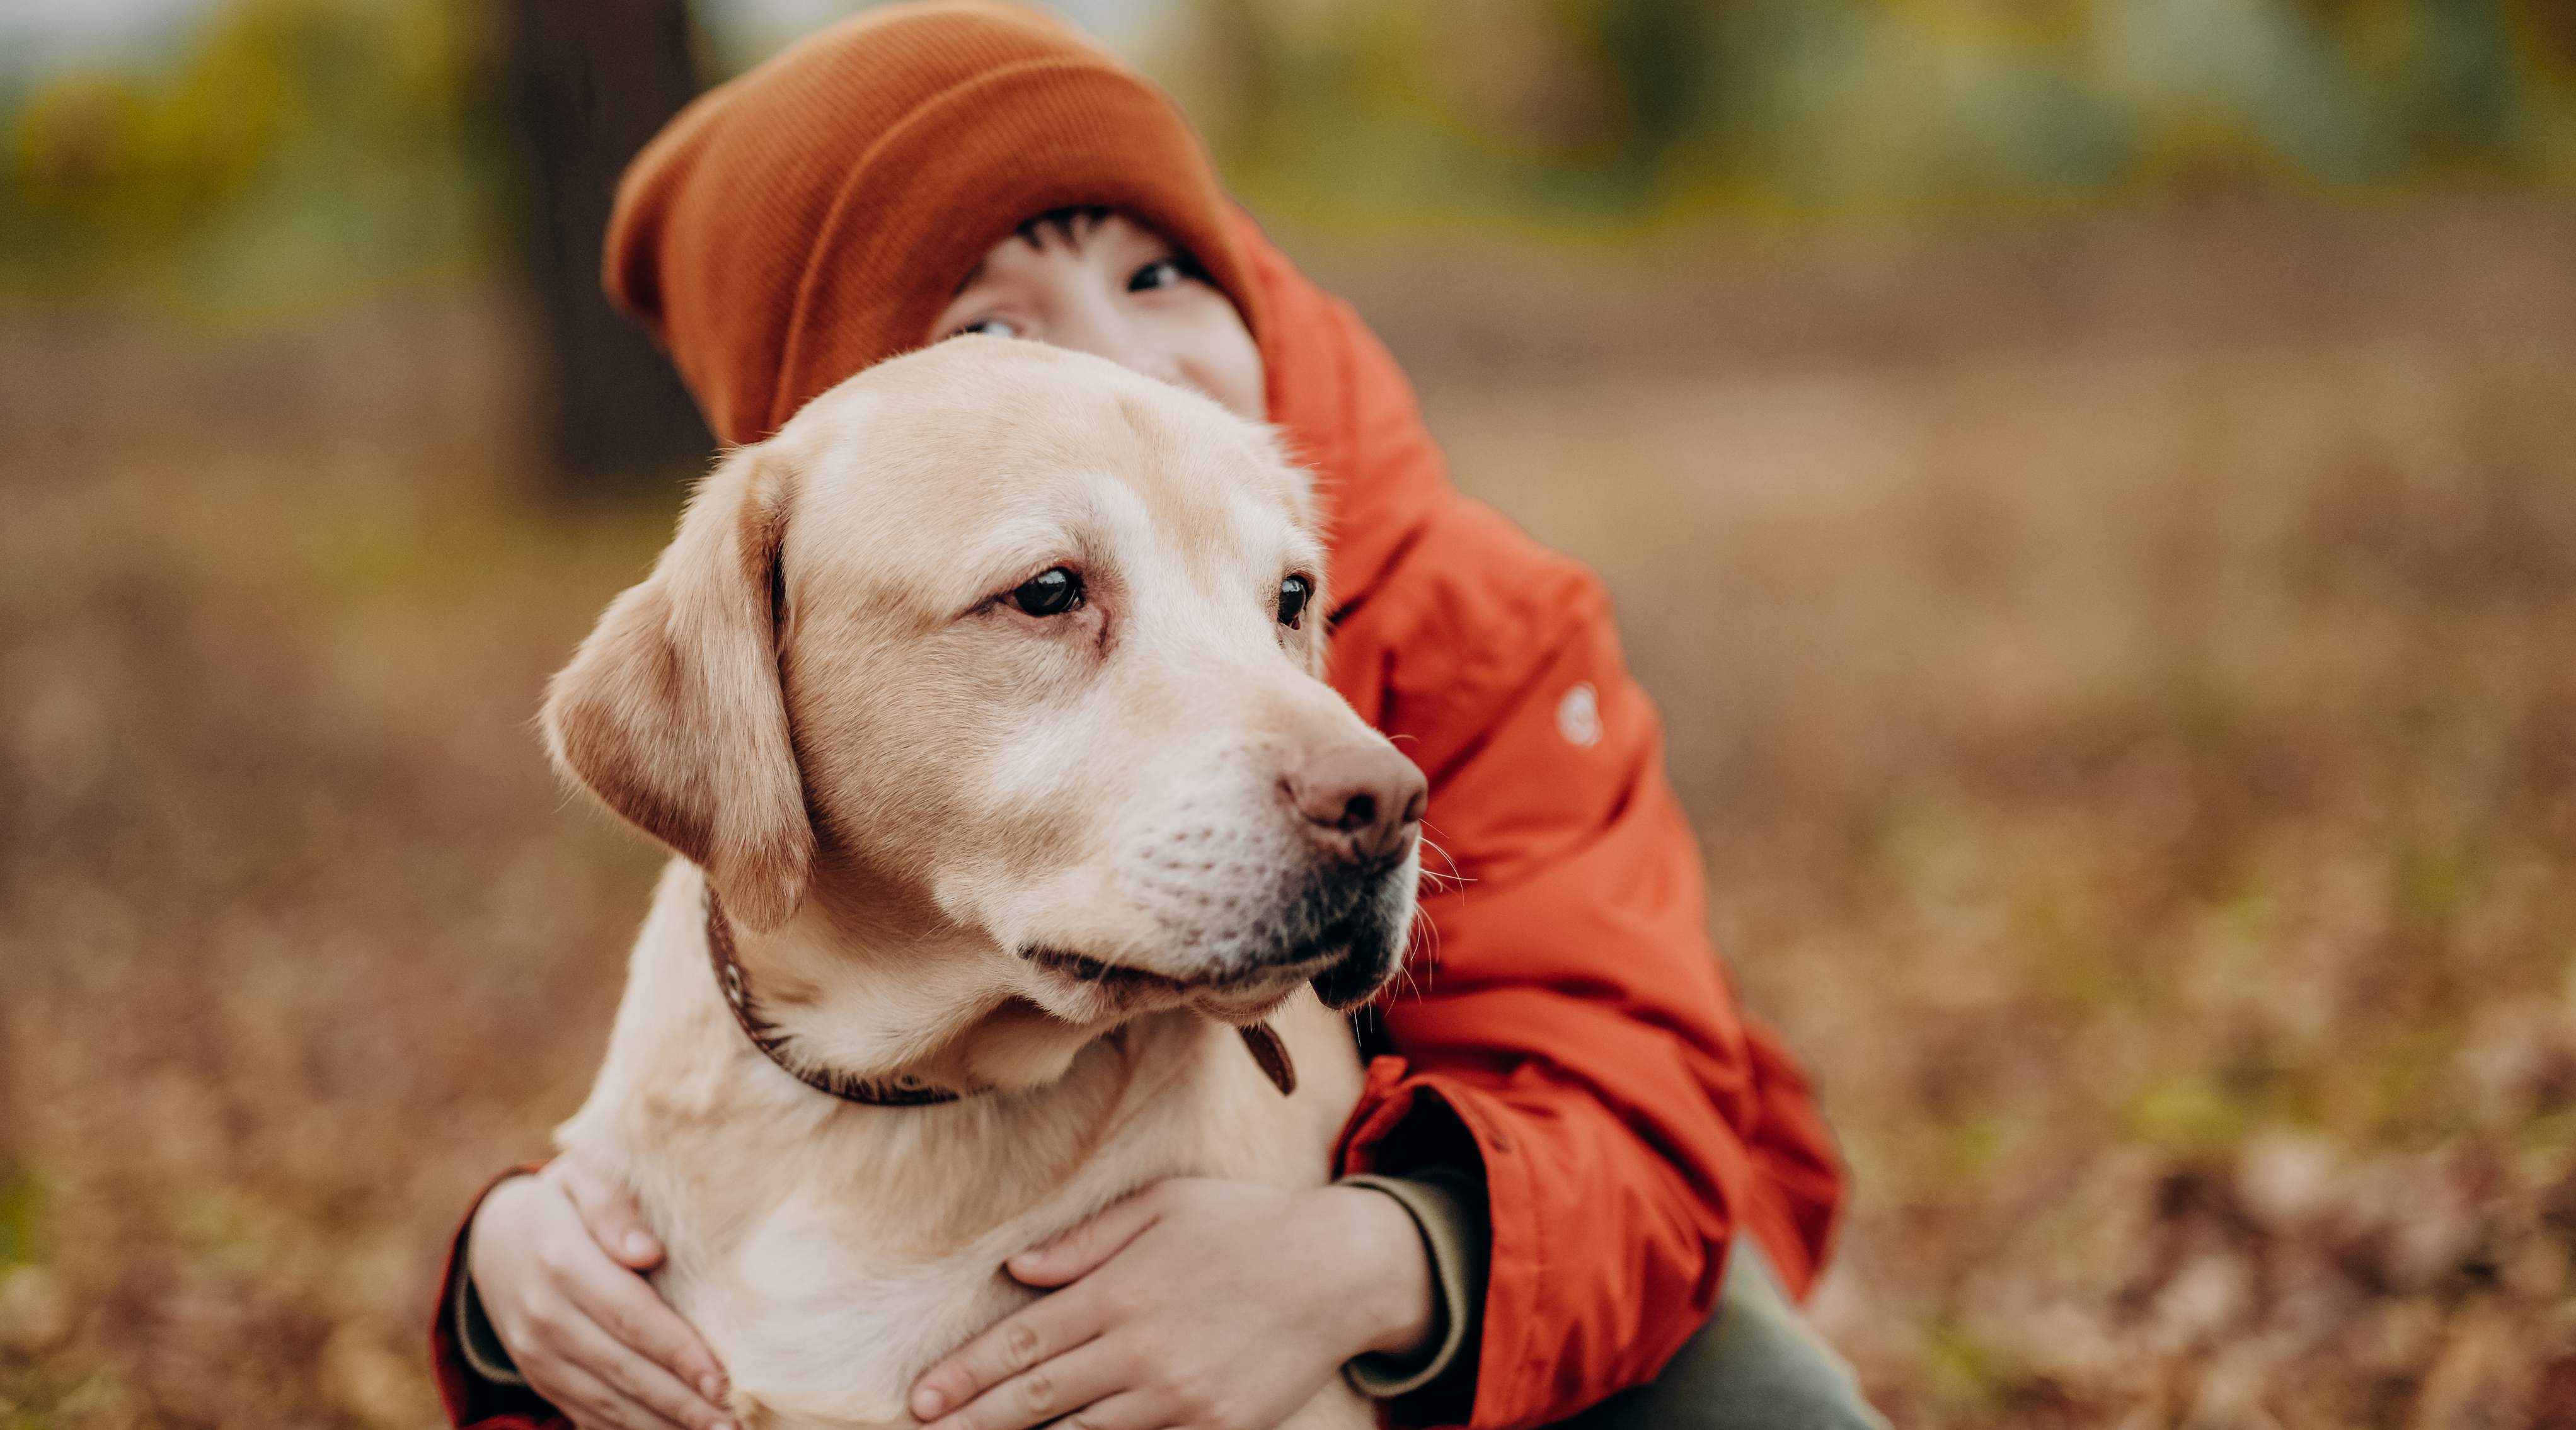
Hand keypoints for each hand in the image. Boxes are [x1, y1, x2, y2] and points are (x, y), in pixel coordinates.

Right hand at [466, 1158, 733, 1429]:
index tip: (721, 1378)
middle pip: (621, 1367)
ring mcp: (536, 1353)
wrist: (495, 1239)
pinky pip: (585, 1412)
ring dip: (661, 1425)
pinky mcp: (540, 1377)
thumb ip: (613, 1207)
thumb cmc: (564, 1202)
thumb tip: (646, 1251)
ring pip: (604, 1400)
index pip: (628, 1315)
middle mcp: (543, 1315)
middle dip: (680, 1402)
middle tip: (733, 1423)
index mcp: (561, 1261)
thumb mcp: (583, 1179)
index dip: (676, 1350)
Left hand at [910, 1179, 1434, 1429]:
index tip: (921, 1398)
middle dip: (974, 1422)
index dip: (965, 1375)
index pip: (1022, 1343)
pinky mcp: (1214, 1428)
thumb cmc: (1247, 1226)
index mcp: (1121, 1292)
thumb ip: (1086, 1242)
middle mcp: (1141, 1351)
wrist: (1342, 1271)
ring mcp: (1179, 1399)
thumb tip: (1017, 1271)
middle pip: (1036, 1401)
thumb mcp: (1164, 1206)